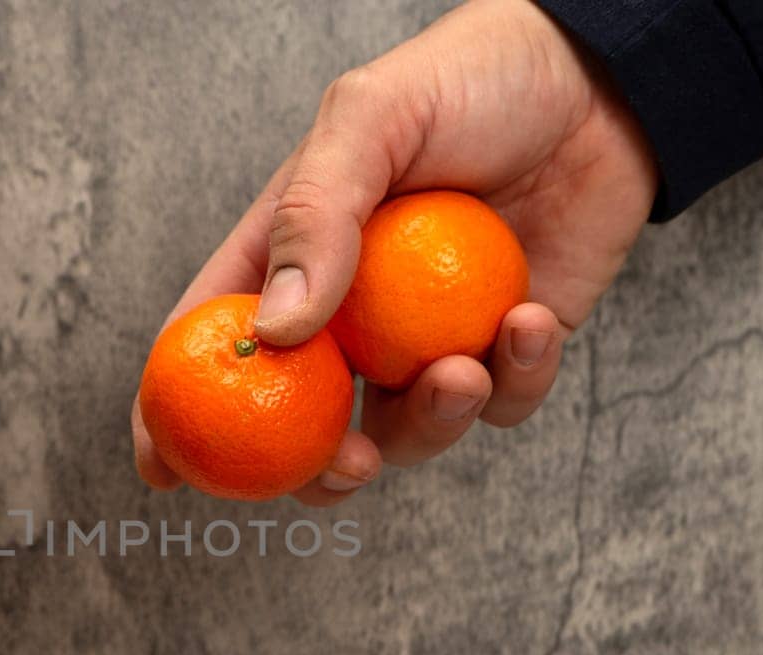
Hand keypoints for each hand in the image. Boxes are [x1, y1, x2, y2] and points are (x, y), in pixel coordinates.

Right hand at [133, 0, 658, 504]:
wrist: (598, 75)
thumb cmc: (470, 79)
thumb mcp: (372, 119)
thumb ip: (315, 214)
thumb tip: (272, 332)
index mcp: (295, 258)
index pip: (217, 341)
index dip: (176, 412)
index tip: (164, 470)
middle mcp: (353, 312)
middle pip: (305, 423)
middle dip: (320, 468)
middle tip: (348, 462)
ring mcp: (428, 337)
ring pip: (407, 431)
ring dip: (431, 424)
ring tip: (460, 373)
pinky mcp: (509, 348)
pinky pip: (503, 403)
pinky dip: (517, 381)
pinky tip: (532, 322)